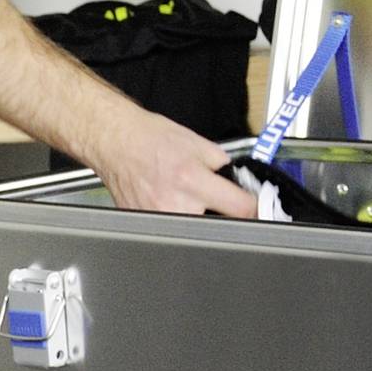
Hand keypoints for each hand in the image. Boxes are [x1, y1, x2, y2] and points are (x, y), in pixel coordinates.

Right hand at [93, 108, 257, 218]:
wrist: (116, 141)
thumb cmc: (150, 139)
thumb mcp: (197, 143)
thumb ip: (223, 164)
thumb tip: (239, 182)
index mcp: (192, 180)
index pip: (239, 208)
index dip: (253, 208)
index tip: (255, 209)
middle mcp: (175, 203)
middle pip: (217, 225)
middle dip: (223, 215)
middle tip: (217, 201)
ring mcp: (157, 218)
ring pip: (194, 232)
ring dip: (199, 218)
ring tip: (187, 198)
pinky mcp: (144, 225)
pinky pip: (170, 230)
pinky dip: (176, 219)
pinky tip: (168, 200)